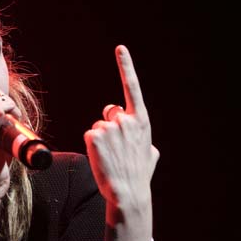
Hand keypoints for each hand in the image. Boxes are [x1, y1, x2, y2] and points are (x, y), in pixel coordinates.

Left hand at [84, 45, 159, 214]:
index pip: (132, 87)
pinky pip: (89, 135)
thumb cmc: (139, 175)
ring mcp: (109, 127)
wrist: (128, 192)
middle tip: (116, 147)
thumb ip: (146, 142)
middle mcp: (126, 119)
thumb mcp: (151, 155)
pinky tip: (101, 158)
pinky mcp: (93, 136)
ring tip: (111, 156)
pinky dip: (92, 147)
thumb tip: (148, 146)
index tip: (120, 49)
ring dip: (101, 139)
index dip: (126, 66)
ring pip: (98, 126)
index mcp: (141, 120)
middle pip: (109, 112)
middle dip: (110, 125)